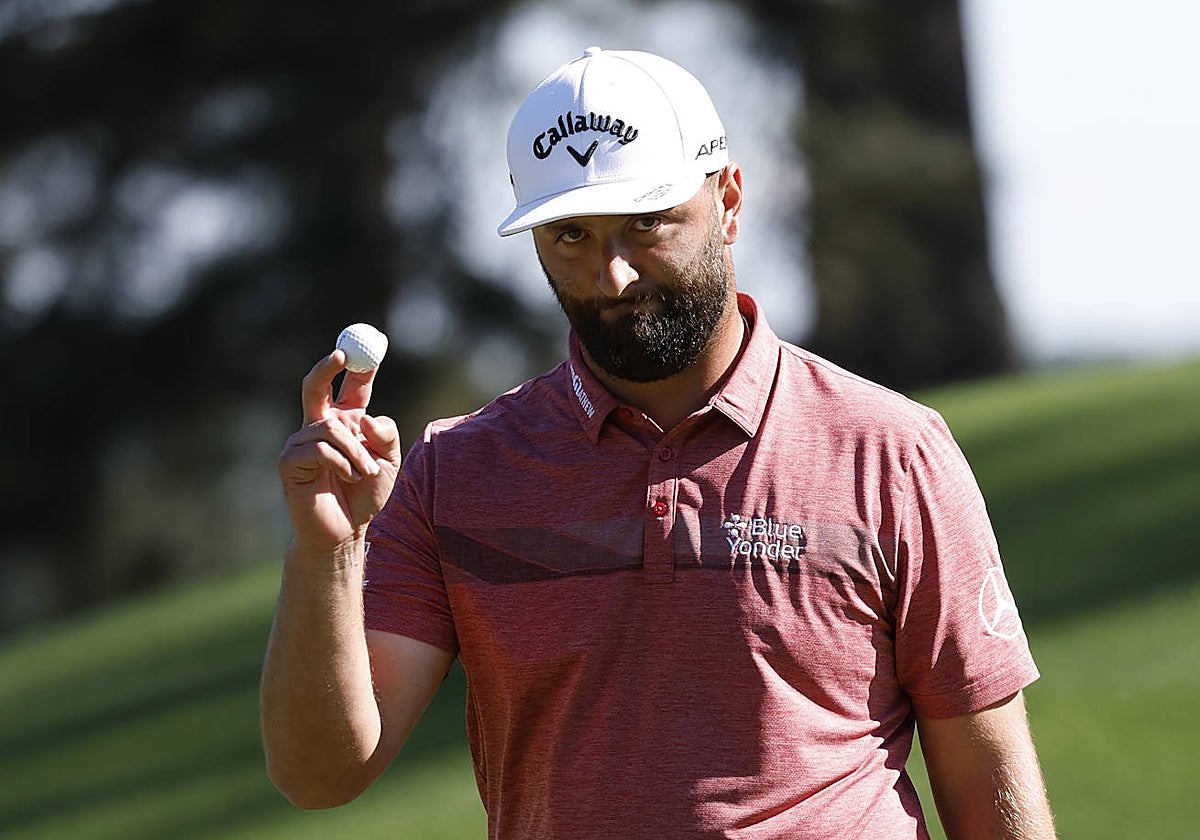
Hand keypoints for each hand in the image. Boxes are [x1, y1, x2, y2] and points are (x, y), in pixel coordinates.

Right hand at [277, 350, 401, 551]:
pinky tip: (346, 479)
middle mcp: (319, 427)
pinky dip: (341, 463)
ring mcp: (300, 443)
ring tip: (364, 473)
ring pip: (330, 427)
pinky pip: (319, 449)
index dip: (359, 366)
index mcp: (345, 422)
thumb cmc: (366, 496)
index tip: (371, 345)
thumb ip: (385, 435)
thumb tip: (364, 418)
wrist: (346, 531)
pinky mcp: (289, 463)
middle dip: (326, 367)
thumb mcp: (389, 462)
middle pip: (316, 387)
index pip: (350, 387)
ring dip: (355, 451)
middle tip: (341, 354)